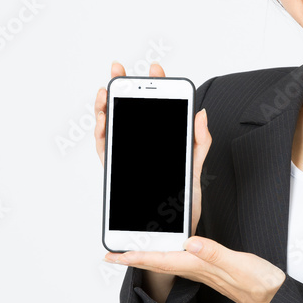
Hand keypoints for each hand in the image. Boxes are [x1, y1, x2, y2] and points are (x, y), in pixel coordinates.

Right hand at [94, 60, 210, 236]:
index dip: (156, 87)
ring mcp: (128, 157)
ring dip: (106, 107)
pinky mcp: (117, 172)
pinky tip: (103, 121)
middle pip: (130, 112)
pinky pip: (105, 150)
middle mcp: (142, 146)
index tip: (155, 66)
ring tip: (106, 92)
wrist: (171, 236)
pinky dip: (101, 134)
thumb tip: (201, 114)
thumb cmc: (184, 204)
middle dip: (123, 88)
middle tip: (118, 69)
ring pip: (113, 127)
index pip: (158, 109)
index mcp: (163, 142)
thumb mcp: (196, 169)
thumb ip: (200, 141)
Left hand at [105, 237, 287, 302]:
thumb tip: (191, 243)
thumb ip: (216, 254)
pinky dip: (168, 255)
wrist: (275, 301)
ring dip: (148, 257)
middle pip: (158, 262)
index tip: (113, 256)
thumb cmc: (261, 286)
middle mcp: (198, 270)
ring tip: (132, 251)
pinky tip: (169, 251)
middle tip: (112, 255)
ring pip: (168, 262)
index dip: (135, 257)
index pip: (160, 260)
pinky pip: (182, 261)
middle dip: (134, 258)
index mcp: (199, 266)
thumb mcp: (240, 265)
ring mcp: (204, 271)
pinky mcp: (213, 269)